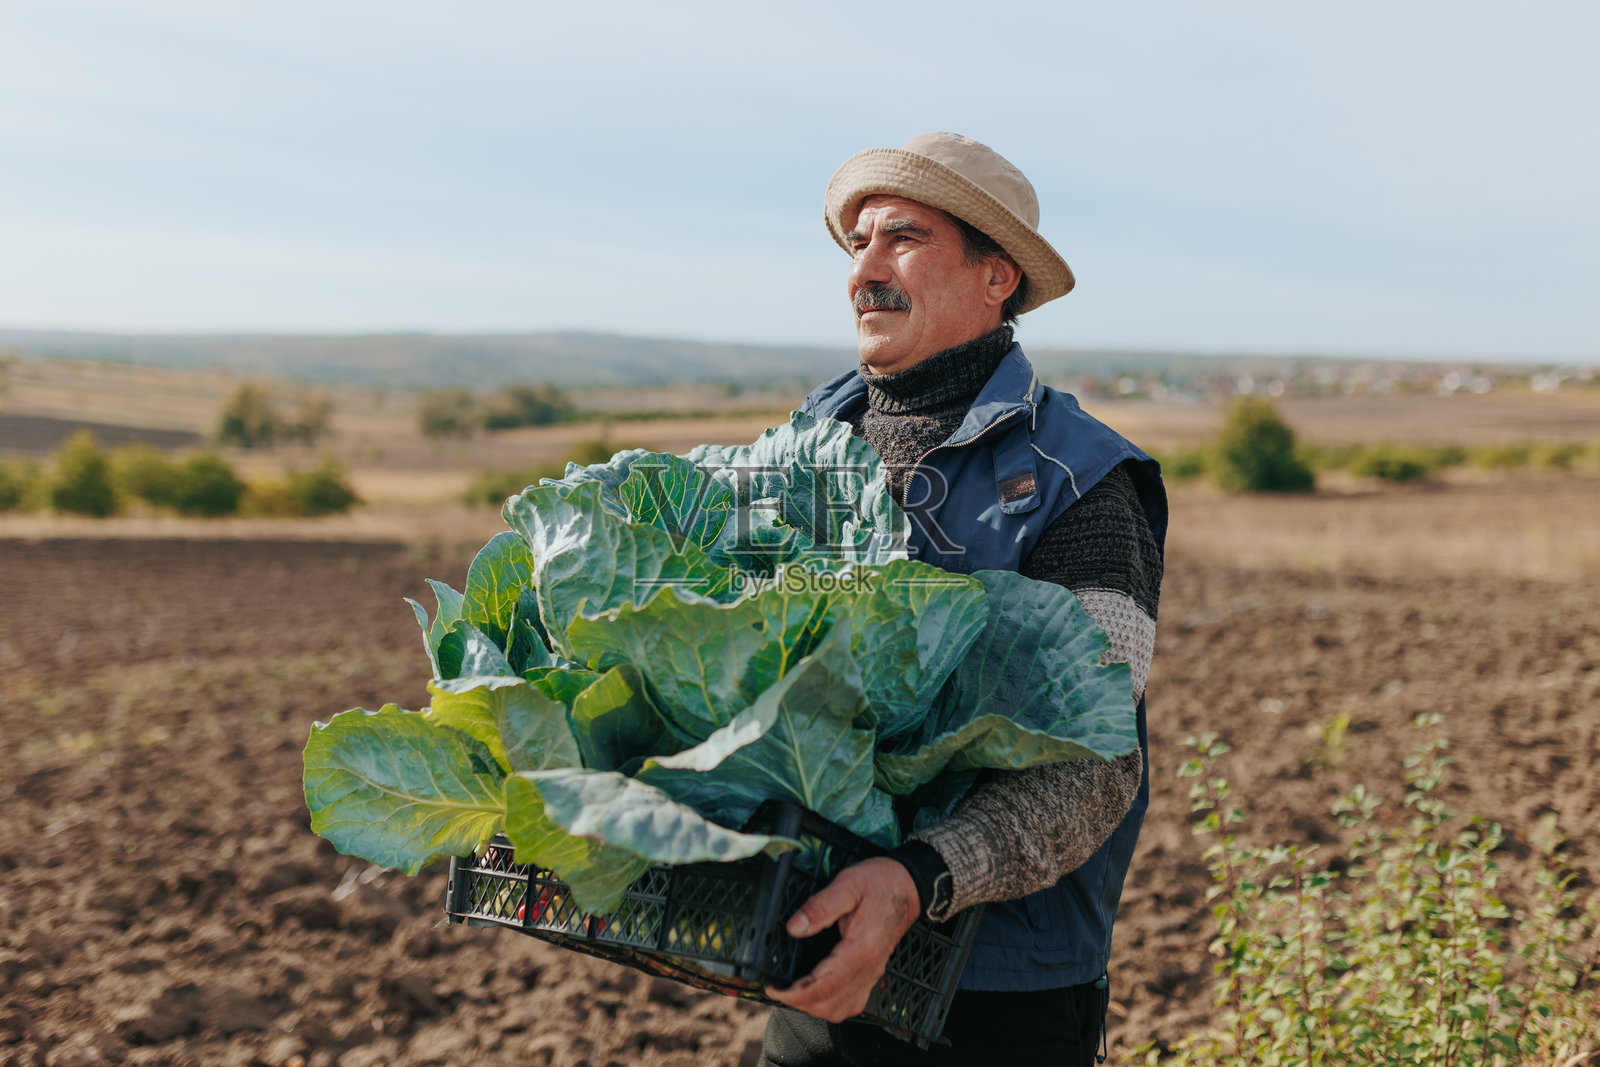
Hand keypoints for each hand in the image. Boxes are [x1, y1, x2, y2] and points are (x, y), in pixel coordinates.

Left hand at [764, 857, 919, 1021]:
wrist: (910, 884)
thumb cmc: (882, 882)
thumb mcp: (848, 884)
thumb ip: (819, 907)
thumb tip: (794, 928)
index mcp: (859, 951)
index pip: (823, 986)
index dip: (793, 994)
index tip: (772, 987)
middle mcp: (868, 969)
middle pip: (830, 1005)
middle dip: (799, 1002)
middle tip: (778, 987)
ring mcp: (872, 974)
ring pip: (841, 1010)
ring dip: (814, 1007)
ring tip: (794, 990)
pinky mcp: (873, 972)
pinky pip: (852, 1003)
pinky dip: (831, 1004)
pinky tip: (818, 990)